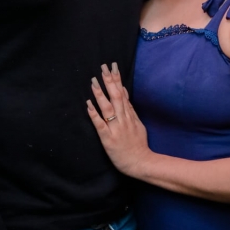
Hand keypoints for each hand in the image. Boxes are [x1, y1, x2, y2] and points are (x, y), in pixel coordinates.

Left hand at [87, 63, 152, 177]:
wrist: (141, 162)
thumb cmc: (138, 144)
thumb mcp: (138, 123)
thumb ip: (130, 108)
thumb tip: (124, 91)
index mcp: (129, 115)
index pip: (123, 93)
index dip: (117, 79)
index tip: (112, 66)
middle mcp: (123, 119)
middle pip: (116, 96)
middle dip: (109, 81)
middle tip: (103, 67)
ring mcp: (116, 128)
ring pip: (108, 108)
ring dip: (100, 94)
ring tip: (94, 81)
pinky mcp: (108, 139)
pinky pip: (100, 125)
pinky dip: (94, 114)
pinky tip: (88, 105)